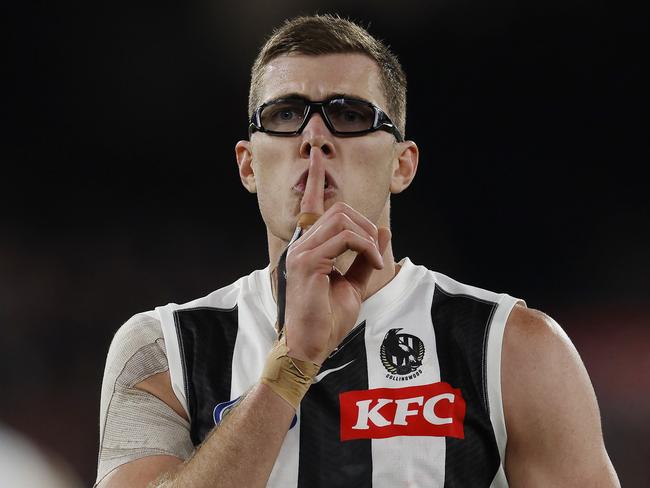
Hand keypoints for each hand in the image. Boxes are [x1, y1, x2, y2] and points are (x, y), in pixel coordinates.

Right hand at [282, 149, 389, 364]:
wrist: (311, 346)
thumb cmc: (327, 319)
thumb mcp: (353, 285)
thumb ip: (365, 258)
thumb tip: (382, 232)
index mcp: (309, 248)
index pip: (310, 205)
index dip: (314, 178)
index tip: (316, 154)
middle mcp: (302, 245)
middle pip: (339, 210)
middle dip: (366, 224)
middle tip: (376, 253)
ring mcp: (302, 252)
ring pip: (342, 220)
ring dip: (368, 237)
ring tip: (375, 261)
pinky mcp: (307, 262)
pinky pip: (346, 238)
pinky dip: (366, 248)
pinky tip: (373, 264)